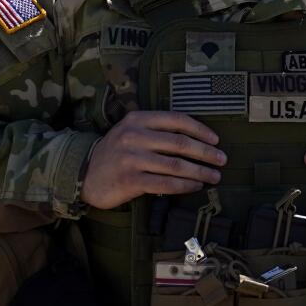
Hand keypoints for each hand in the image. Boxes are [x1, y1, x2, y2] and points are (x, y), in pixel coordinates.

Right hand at [81, 110, 224, 209]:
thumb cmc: (116, 152)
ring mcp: (131, 158)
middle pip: (180, 143)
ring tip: (214, 176)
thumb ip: (157, 129)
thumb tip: (196, 139)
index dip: (200, 130)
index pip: (176, 120)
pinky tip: (195, 186)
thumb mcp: (131, 130)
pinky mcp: (129, 180)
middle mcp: (134, 136)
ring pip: (175, 165)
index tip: (216, 140)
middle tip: (222, 160)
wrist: (84, 173)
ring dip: (200, 172)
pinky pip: (165, 184)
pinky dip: (184, 186)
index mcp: (138, 119)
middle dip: (206, 153)